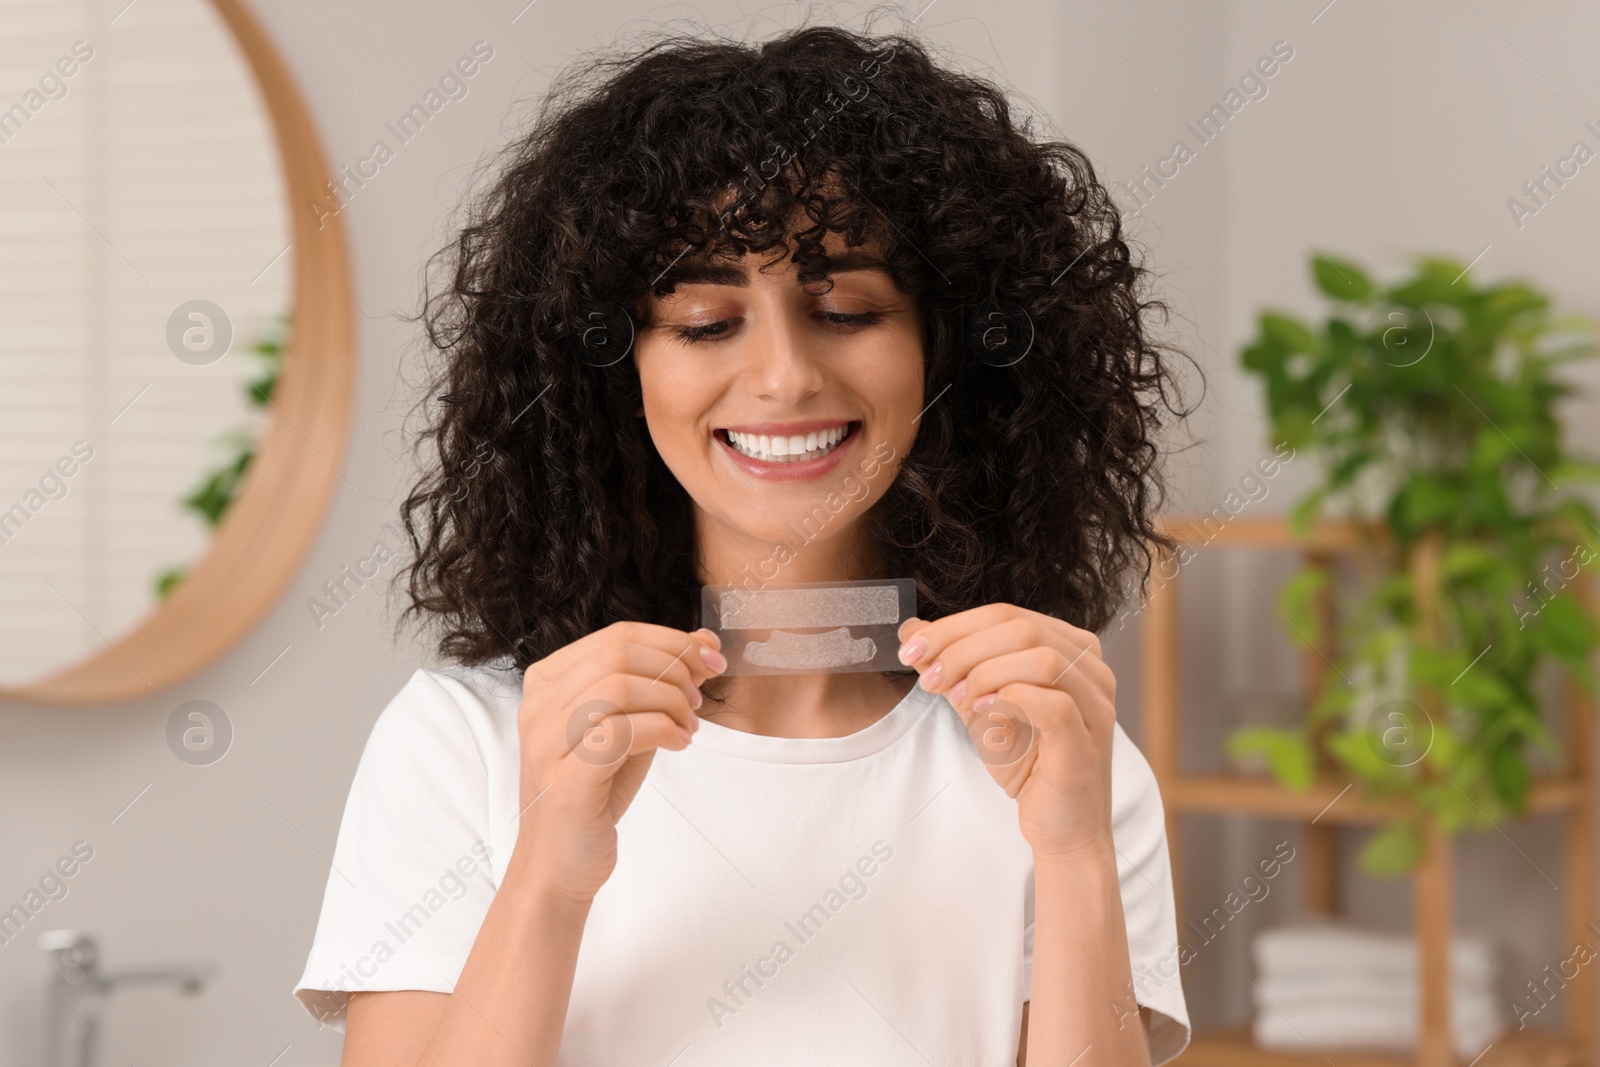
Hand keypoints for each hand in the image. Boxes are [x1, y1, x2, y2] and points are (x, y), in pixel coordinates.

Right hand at [514, 622, 725, 900]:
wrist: (560, 864)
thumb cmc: (594, 792)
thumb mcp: (628, 726)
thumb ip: (657, 686)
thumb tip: (704, 644)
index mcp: (547, 683)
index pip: (617, 636)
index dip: (673, 640)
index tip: (711, 659)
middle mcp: (538, 706)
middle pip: (618, 654)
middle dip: (675, 667)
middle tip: (699, 698)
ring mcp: (546, 742)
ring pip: (618, 686)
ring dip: (670, 700)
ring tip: (689, 725)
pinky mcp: (565, 779)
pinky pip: (620, 731)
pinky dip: (662, 730)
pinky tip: (679, 745)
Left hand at [897, 604, 1116, 861]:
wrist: (1059, 828)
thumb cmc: (1028, 764)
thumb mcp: (980, 705)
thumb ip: (953, 665)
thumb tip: (912, 631)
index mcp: (1070, 649)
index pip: (1007, 614)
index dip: (953, 627)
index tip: (912, 650)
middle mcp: (1092, 669)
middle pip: (1021, 628)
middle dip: (962, 647)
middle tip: (929, 677)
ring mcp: (1095, 704)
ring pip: (1040, 656)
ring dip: (984, 672)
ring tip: (956, 698)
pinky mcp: (1087, 740)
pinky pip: (1053, 703)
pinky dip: (1010, 698)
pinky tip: (983, 712)